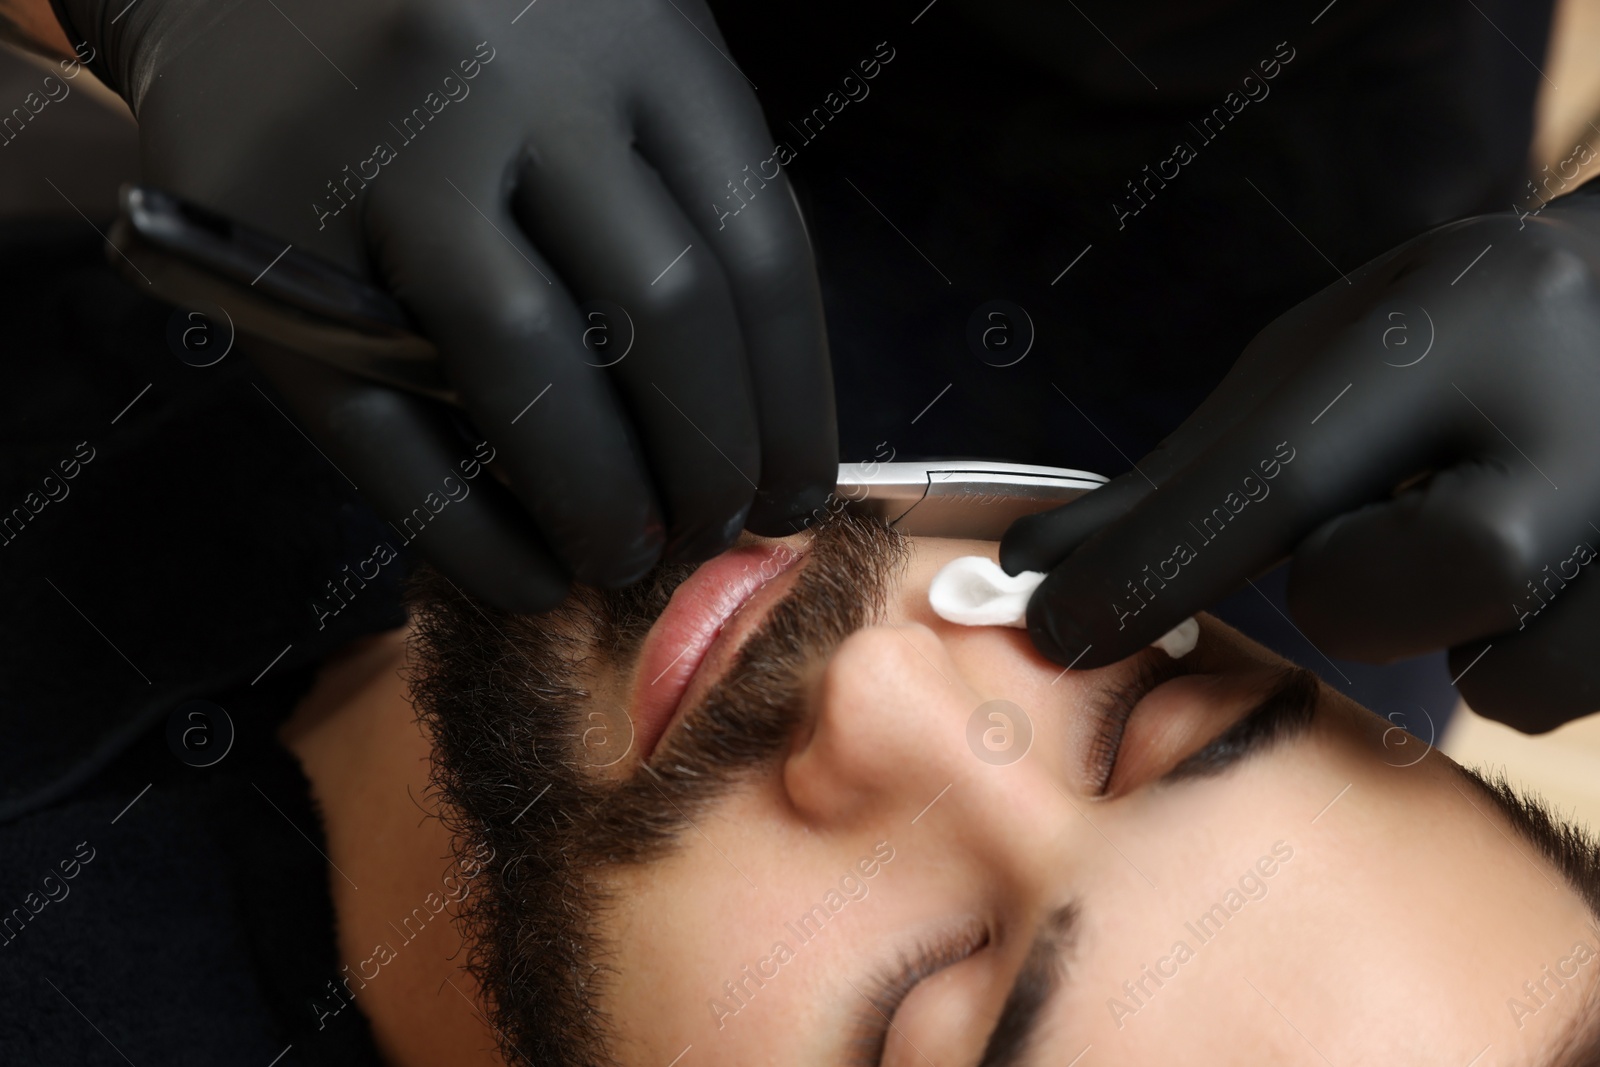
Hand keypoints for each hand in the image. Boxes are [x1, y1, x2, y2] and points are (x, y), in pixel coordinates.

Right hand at [57, 0, 835, 609]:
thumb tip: (756, 419)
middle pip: (662, 315)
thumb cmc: (466, 35)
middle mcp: (517, 79)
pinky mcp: (268, 245)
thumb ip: (679, 193)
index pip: (759, 257)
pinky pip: (386, 428)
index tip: (797, 494)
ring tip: (625, 555)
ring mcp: (386, 155)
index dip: (793, 408)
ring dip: (599, 502)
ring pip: (531, 372)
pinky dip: (469, 533)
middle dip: (708, 462)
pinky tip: (526, 579)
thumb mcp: (605, 55)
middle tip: (713, 531)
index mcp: (634, 33)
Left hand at [1001, 186, 1599, 731]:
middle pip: (1379, 595)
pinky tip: (1541, 568)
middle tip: (1378, 524)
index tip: (1053, 624)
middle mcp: (1578, 425)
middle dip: (1344, 584)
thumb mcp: (1327, 364)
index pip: (1272, 472)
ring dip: (1439, 626)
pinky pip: (1546, 693)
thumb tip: (1036, 561)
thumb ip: (1186, 472)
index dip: (1148, 563)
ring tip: (1478, 525)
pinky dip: (1514, 651)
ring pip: (1490, 676)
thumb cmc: (1462, 341)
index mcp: (1460, 331)